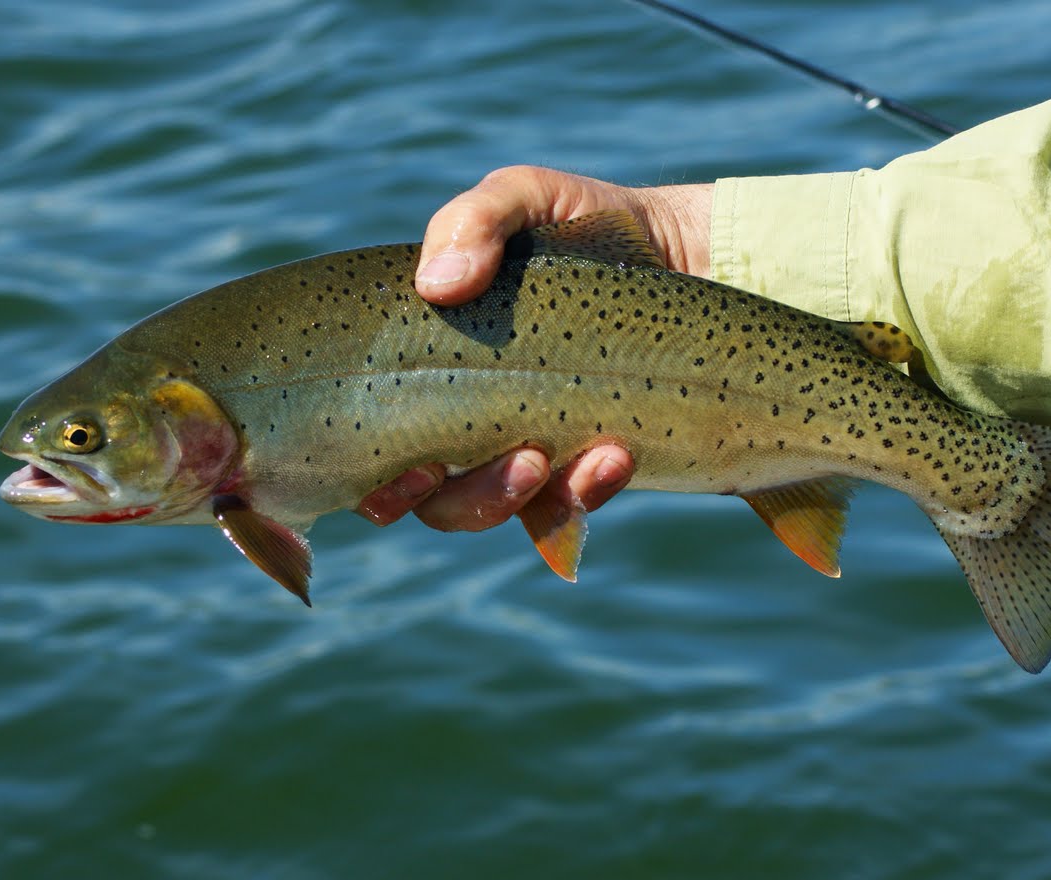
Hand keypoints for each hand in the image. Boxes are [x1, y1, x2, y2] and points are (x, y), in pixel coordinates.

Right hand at [358, 166, 712, 530]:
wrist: (681, 250)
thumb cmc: (580, 222)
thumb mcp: (526, 198)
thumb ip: (475, 219)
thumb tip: (438, 285)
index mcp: (422, 364)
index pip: (368, 445)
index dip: (373, 479)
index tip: (416, 465)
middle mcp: (459, 419)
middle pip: (425, 498)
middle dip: (451, 498)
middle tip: (485, 463)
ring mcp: (519, 449)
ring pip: (485, 510)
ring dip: (506, 498)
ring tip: (545, 457)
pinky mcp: (579, 467)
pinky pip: (565, 508)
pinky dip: (582, 492)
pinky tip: (613, 455)